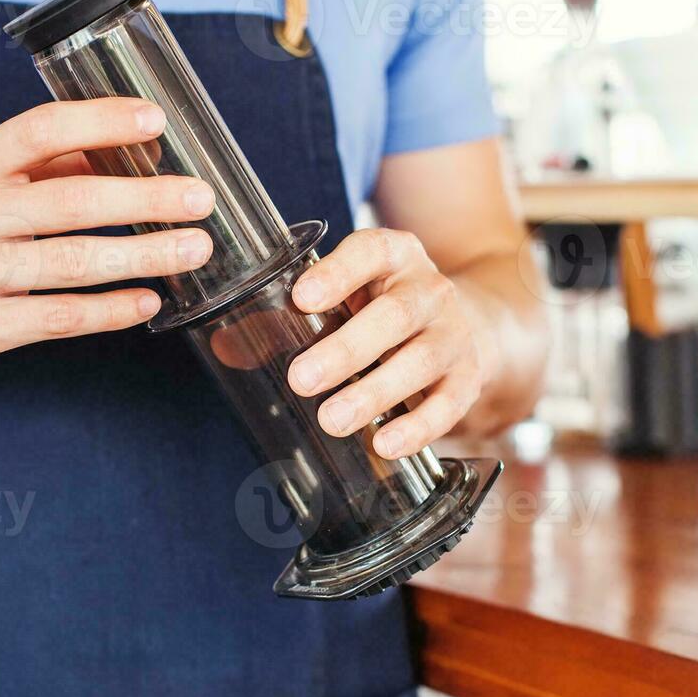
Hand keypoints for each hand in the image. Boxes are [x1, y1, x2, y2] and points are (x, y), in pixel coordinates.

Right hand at [0, 98, 214, 374]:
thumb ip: (47, 166)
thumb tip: (130, 148)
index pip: (40, 131)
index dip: (100, 120)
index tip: (155, 119)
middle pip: (71, 201)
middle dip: (145, 198)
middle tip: (200, 198)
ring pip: (73, 263)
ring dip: (143, 255)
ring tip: (193, 249)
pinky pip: (58, 318)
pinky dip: (110, 310)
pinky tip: (149, 301)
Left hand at [286, 228, 482, 459]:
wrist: (469, 324)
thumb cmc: (382, 307)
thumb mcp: (347, 295)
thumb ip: (291, 316)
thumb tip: (228, 345)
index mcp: (393, 256)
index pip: (370, 251)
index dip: (339, 273)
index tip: (302, 297)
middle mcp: (428, 290)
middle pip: (394, 315)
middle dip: (346, 349)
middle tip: (301, 379)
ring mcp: (453, 334)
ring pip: (420, 361)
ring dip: (374, 393)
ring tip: (332, 420)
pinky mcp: (467, 377)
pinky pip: (448, 404)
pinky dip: (418, 428)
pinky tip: (386, 445)